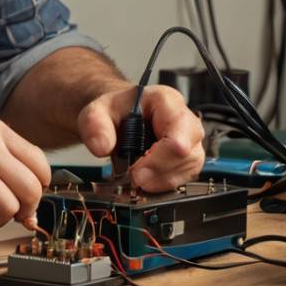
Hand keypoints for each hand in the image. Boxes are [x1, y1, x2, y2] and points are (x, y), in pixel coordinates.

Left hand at [77, 85, 204, 191]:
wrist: (119, 117)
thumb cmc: (114, 112)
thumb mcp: (96, 112)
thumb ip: (94, 126)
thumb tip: (101, 147)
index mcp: (166, 101)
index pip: (177, 137)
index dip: (158, 160)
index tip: (136, 172)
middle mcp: (185, 120)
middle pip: (188, 155)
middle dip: (159, 173)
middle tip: (135, 178)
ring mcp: (190, 140)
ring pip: (188, 169)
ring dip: (161, 180)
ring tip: (137, 176)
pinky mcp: (188, 158)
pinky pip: (184, 178)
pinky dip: (163, 184)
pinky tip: (147, 179)